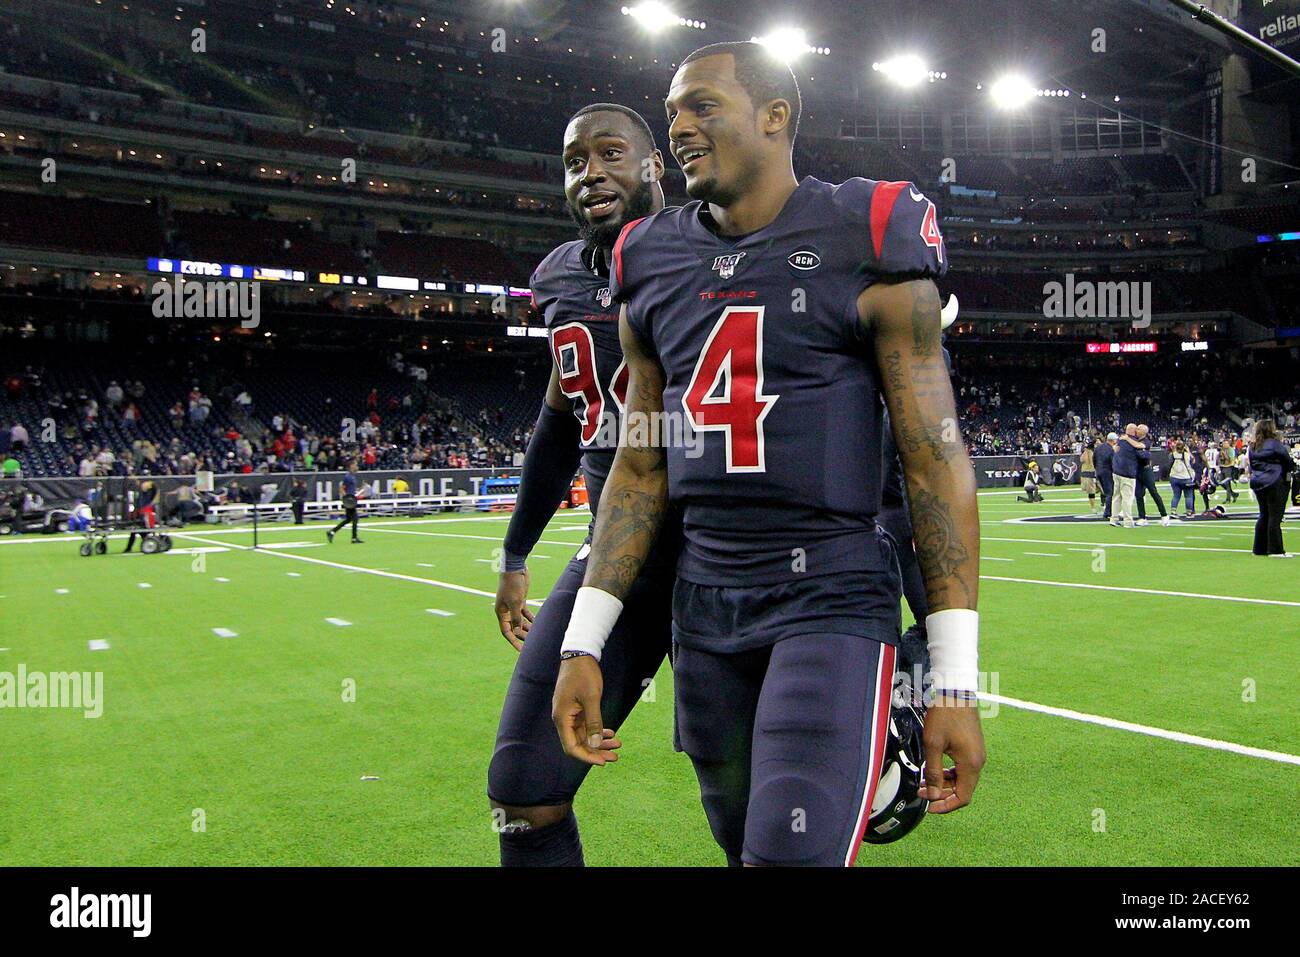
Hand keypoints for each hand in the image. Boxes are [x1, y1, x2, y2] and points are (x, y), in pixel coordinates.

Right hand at [494, 569, 533, 650]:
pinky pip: (526, 614)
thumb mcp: (515, 602)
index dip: (513, 641)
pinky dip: (531, 619)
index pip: (507, 631)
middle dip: (522, 637)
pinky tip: (538, 624)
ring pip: (521, 622)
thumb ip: (516, 617)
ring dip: (528, 629)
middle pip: (514, 628)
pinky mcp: (521, 601)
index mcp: (501, 613)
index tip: (520, 650)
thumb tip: (517, 631)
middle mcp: (506, 611)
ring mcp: (514, 606)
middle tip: (532, 645)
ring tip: (536, 636)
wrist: (515, 568)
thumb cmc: (512, 584)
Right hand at [552, 655, 619, 765]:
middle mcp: (563, 719)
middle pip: (579, 743)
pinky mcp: (576, 709)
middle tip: (615, 757)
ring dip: (600, 742)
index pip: (571, 747)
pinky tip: (611, 733)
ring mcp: (570, 714)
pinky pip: (586, 726)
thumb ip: (594, 722)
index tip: (603, 762)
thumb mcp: (592, 698)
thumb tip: (595, 745)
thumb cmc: (583, 674)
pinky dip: (598, 730)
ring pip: (584, 735)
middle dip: (597, 751)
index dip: (586, 757)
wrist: (579, 654)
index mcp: (562, 718)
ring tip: (617, 744)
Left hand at [920, 697, 985, 812]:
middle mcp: (978, 762)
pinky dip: (948, 773)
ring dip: (943, 783)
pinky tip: (934, 769)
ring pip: (961, 779)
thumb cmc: (945, 714)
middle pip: (962, 789)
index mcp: (971, 764)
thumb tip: (931, 794)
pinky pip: (962, 768)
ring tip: (924, 781)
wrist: (956, 691)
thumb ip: (932, 772)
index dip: (945, 805)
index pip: (963, 797)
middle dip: (941, 794)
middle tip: (921, 792)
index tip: (929, 807)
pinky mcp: (972, 748)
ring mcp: (977, 754)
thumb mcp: (933, 744)